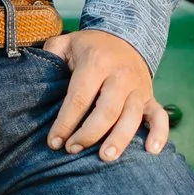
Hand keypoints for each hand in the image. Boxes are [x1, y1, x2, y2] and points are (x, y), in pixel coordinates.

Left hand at [40, 29, 170, 162]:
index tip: (54, 142)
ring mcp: (138, 88)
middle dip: (89, 134)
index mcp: (97, 62)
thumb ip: (49, 57)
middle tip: (72, 150)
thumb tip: (33, 81)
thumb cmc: (89, 47)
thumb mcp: (66, 43)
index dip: (66, 122)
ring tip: (105, 158)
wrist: (125, 36)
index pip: (80, 97)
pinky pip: (160, 116)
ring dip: (119, 139)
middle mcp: (121, 75)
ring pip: (132, 116)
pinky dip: (159, 133)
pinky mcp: (151, 97)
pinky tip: (151, 151)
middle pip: (107, 110)